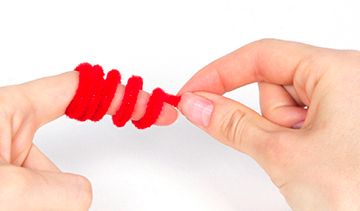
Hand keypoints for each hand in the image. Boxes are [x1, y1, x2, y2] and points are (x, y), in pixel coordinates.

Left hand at [0, 71, 177, 209]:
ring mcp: (6, 158)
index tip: (149, 103)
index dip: (119, 94)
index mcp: (8, 110)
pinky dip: (44, 205)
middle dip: (65, 179)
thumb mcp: (7, 188)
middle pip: (63, 151)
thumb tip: (84, 194)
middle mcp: (8, 130)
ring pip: (51, 181)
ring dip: (51, 201)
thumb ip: (58, 189)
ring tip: (26, 207)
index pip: (79, 89)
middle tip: (51, 195)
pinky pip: (41, 193)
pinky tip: (29, 209)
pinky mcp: (7, 180)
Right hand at [178, 39, 359, 209]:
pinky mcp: (345, 123)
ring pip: (286, 108)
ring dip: (282, 136)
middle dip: (268, 119)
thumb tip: (199, 105)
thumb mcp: (283, 154)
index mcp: (341, 71)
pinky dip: (294, 141)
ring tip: (305, 161)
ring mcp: (348, 103)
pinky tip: (313, 161)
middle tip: (282, 150)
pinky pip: (300, 122)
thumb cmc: (358, 195)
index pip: (262, 56)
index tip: (193, 91)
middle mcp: (348, 80)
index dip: (220, 73)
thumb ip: (233, 124)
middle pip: (275, 84)